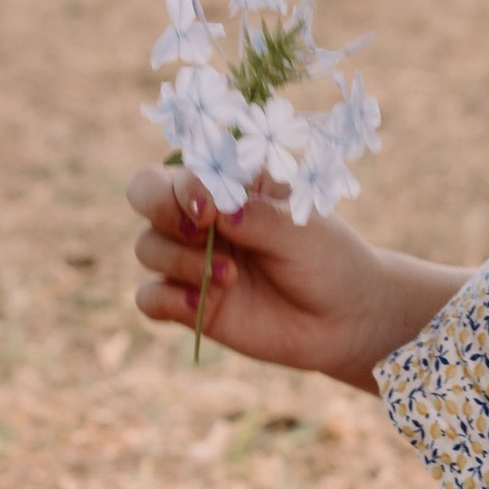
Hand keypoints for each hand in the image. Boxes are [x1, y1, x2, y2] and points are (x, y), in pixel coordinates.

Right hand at [126, 170, 454, 389]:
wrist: (343, 320)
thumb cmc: (328, 260)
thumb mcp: (301, 231)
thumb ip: (258, 217)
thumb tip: (216, 209)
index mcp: (230, 183)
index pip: (182, 168)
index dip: (185, 186)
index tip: (211, 210)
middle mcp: (202, 216)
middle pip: (145, 194)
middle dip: (161, 209)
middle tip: (199, 231)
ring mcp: (191, 259)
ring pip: (147, 247)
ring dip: (180, 262)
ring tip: (231, 277)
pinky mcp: (188, 303)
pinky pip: (148, 297)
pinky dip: (168, 300)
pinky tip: (205, 306)